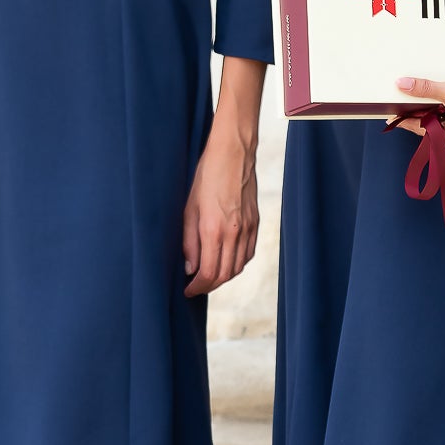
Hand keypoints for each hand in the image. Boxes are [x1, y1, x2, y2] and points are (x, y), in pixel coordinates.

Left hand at [182, 133, 258, 296]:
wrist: (233, 154)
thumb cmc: (206, 177)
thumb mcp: (188, 208)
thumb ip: (189, 241)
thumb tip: (190, 268)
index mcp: (214, 230)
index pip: (209, 273)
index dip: (197, 287)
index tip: (188, 290)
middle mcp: (234, 233)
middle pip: (225, 275)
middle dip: (209, 285)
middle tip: (195, 286)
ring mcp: (248, 229)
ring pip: (238, 267)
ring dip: (223, 277)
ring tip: (208, 276)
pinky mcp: (256, 223)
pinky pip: (248, 254)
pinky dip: (237, 264)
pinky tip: (226, 261)